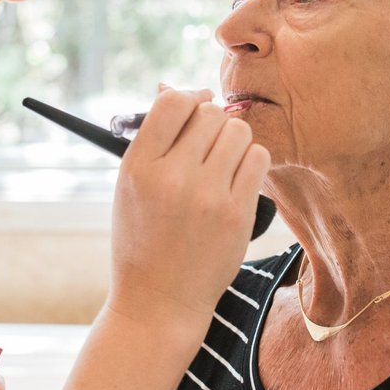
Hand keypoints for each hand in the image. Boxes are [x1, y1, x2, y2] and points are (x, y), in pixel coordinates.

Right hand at [106, 87, 269, 336]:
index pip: (173, 102)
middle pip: (210, 113)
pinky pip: (258, 159)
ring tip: (223, 164)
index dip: (189, 97)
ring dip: (235, 141)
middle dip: (214, 122)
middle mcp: (171, 177)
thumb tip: (173, 88)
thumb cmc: (144, 239)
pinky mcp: (236, 213)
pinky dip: (252, 162)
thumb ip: (152, 140)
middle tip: (209, 145)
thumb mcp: (130, 187)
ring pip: (238, 132)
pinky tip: (238, 179)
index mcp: (137, 166)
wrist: (159, 301)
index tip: (196, 109)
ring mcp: (206, 195)